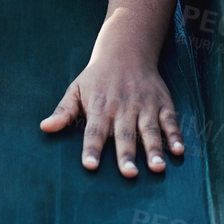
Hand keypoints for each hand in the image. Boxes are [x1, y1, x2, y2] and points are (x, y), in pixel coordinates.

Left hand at [40, 54, 184, 176]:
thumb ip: (64, 111)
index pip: (94, 131)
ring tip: (157, 168)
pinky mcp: (162, 103)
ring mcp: (144, 105)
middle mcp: (123, 108)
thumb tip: (45, 127)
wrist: (126, 49)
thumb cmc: (97, 77)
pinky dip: (175, 135)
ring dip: (154, 149)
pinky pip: (170, 120)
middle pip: (124, 134)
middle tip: (129, 173)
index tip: (90, 166)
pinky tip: (179, 151)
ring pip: (150, 130)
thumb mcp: (76, 89)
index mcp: (100, 107)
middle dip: (127, 154)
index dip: (92, 148)